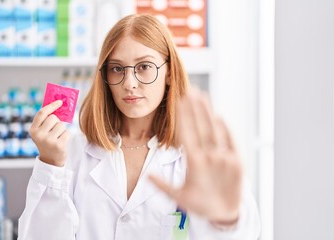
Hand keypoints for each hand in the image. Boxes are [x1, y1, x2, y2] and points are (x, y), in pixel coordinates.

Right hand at [29, 100, 69, 166]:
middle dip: (57, 122)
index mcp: (33, 129)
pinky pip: (67, 133)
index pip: (42, 113)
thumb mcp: (42, 131)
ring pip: (61, 125)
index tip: (60, 102)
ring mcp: (48, 140)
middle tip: (54, 131)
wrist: (50, 160)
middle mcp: (39, 135)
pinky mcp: (58, 145)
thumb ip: (46, 120)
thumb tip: (58, 103)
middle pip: (54, 118)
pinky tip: (61, 142)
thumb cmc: (47, 141)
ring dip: (62, 130)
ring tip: (57, 138)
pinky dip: (66, 136)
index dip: (52, 106)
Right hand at [149, 89, 241, 225]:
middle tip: (189, 89)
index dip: (183, 115)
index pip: (186, 133)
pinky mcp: (237, 159)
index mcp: (194, 163)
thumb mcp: (179, 197)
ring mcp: (225, 157)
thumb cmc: (200, 204)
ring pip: (215, 129)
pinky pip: (230, 138)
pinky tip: (217, 114)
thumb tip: (146, 175)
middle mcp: (210, 157)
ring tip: (201, 95)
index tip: (179, 100)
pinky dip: (223, 126)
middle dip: (194, 106)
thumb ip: (162, 184)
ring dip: (207, 111)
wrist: (226, 214)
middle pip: (201, 126)